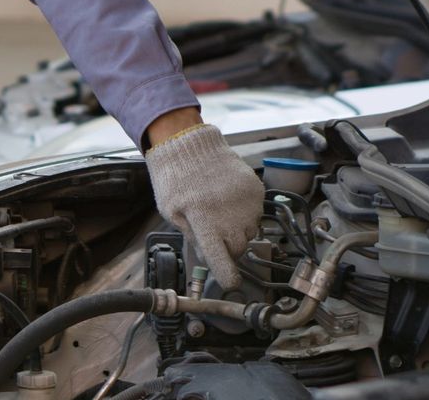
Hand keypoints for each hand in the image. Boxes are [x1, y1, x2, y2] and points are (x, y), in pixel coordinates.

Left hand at [145, 122, 263, 289]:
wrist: (190, 144)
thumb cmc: (175, 179)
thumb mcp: (172, 212)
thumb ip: (192, 236)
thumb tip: (208, 257)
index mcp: (204, 222)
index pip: (222, 261)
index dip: (228, 276)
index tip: (231, 282)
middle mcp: (229, 215)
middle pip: (238, 249)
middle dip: (228, 248)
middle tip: (215, 233)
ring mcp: (245, 203)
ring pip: (249, 233)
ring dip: (238, 230)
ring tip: (221, 211)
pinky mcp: (255, 191)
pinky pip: (256, 214)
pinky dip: (245, 213)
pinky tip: (229, 200)